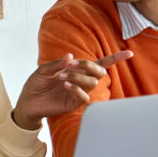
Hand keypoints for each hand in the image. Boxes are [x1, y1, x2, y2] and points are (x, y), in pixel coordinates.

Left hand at [11, 51, 133, 128]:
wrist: (28, 101)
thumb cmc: (37, 84)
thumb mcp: (44, 70)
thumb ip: (57, 64)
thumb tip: (70, 57)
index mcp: (77, 70)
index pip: (100, 64)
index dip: (115, 59)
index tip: (129, 53)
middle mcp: (81, 80)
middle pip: (100, 72)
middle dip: (89, 66)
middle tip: (72, 64)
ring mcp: (79, 92)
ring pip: (93, 83)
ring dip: (79, 77)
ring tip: (62, 77)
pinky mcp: (74, 103)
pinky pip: (84, 96)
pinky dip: (77, 88)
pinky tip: (65, 85)